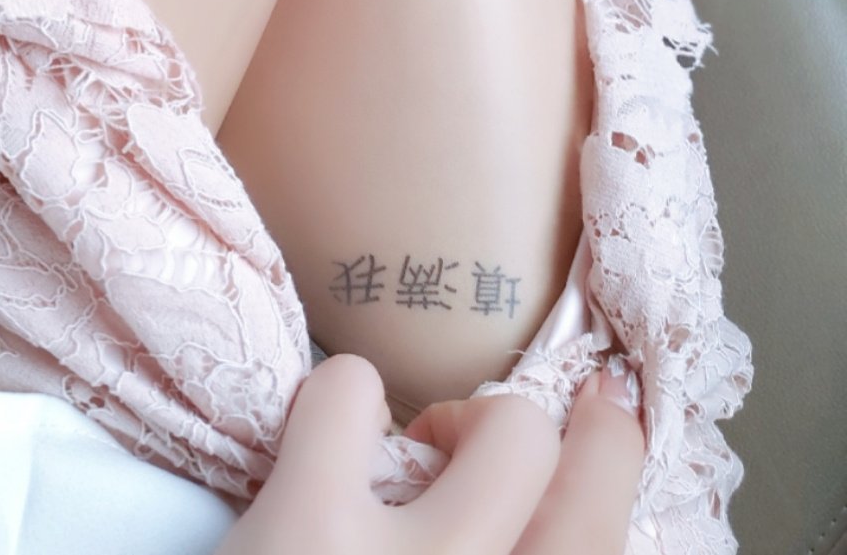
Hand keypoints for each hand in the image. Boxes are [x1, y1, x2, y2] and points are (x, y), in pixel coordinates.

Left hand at [216, 354, 643, 554]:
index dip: (612, 451)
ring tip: (392, 463)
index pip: (610, 536)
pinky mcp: (311, 523)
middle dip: (518, 432)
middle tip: (461, 451)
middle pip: (564, 469)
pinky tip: (317, 447)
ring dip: (449, 419)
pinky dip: (340, 397)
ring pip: (508, 429)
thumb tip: (528, 519)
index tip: (600, 405)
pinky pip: (352, 388)